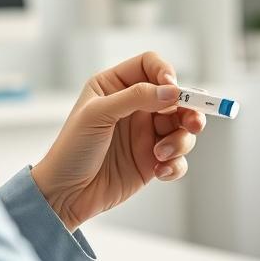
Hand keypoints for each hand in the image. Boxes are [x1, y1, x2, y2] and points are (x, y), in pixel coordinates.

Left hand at [31, 52, 205, 231]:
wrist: (65, 194)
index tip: (173, 91)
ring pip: (183, 127)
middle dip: (190, 109)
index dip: (166, 73)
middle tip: (194, 124)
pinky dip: (176, 164)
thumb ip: (136, 97)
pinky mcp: (153, 160)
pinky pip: (179, 157)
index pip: (151, 66)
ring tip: (161, 154)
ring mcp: (146, 134)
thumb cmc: (72, 149)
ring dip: (181, 140)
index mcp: (116, 86)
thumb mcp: (98, 115)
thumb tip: (172, 92)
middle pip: (176, 97)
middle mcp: (134, 107)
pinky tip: (160, 171)